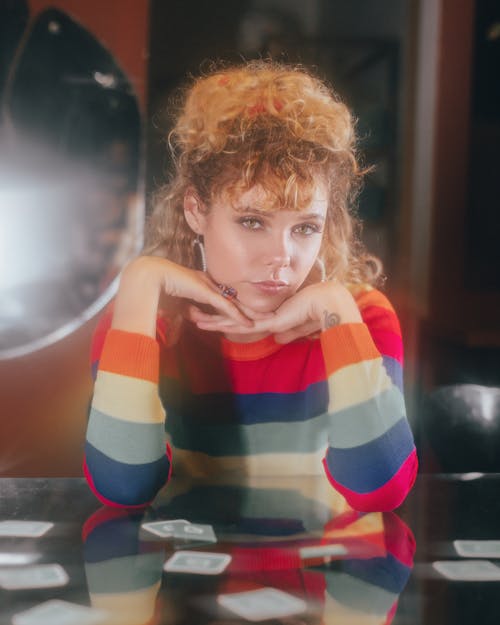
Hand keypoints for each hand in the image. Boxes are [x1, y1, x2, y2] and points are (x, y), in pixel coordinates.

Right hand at [111, 256, 251, 336]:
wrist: (150, 276)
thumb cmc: (159, 289)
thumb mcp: (178, 304)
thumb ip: (188, 310)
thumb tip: (195, 319)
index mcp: (202, 282)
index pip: (224, 295)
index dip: (238, 304)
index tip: (250, 311)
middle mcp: (208, 282)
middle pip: (234, 297)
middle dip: (251, 307)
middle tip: (267, 315)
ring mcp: (208, 286)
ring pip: (233, 302)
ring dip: (249, 313)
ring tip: (265, 320)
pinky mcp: (205, 292)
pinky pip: (225, 306)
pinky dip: (237, 316)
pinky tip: (248, 324)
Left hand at [189, 281, 362, 342]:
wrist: (328, 303)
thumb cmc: (316, 314)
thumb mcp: (299, 328)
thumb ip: (289, 334)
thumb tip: (278, 341)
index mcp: (266, 317)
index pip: (239, 319)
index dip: (223, 318)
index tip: (208, 316)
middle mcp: (263, 315)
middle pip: (232, 316)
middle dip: (211, 316)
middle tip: (191, 313)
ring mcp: (266, 316)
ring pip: (234, 319)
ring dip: (215, 320)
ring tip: (194, 318)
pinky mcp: (272, 320)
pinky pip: (249, 323)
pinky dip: (233, 324)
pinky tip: (218, 325)